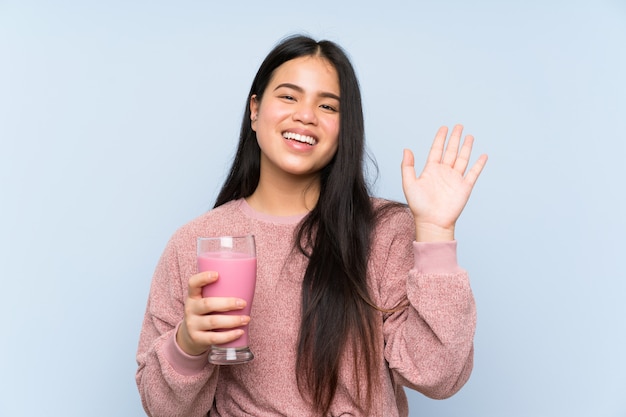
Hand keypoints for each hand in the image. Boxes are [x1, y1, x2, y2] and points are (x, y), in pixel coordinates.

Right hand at [176, 271, 249, 355]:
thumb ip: (218, 292)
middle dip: (227, 303)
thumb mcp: (204, 301)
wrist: (190, 337)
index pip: (193, 284)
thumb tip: (246, 282)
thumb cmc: (205, 313)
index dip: (203, 278)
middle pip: (207, 304)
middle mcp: (190, 309)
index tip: (217, 274)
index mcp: (193, 296)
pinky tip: (240, 332)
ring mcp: (192, 325)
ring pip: (213, 322)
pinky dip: (229, 336)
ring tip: (246, 319)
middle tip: (243, 303)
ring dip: (232, 320)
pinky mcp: (197, 339)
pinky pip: (214, 338)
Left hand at [401, 125, 486, 241]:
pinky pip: (473, 173)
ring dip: (466, 147)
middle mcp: (444, 172)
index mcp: (431, 170)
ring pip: (462, 159)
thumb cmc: (419, 206)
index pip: (436, 150)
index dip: (440, 138)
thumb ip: (407, 166)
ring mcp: (455, 179)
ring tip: (469, 136)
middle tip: (458, 126)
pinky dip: (479, 164)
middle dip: (454, 138)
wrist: (432, 222)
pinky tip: (483, 155)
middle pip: (450, 151)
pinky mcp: (464, 187)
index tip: (444, 128)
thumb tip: (406, 149)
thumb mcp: (409, 184)